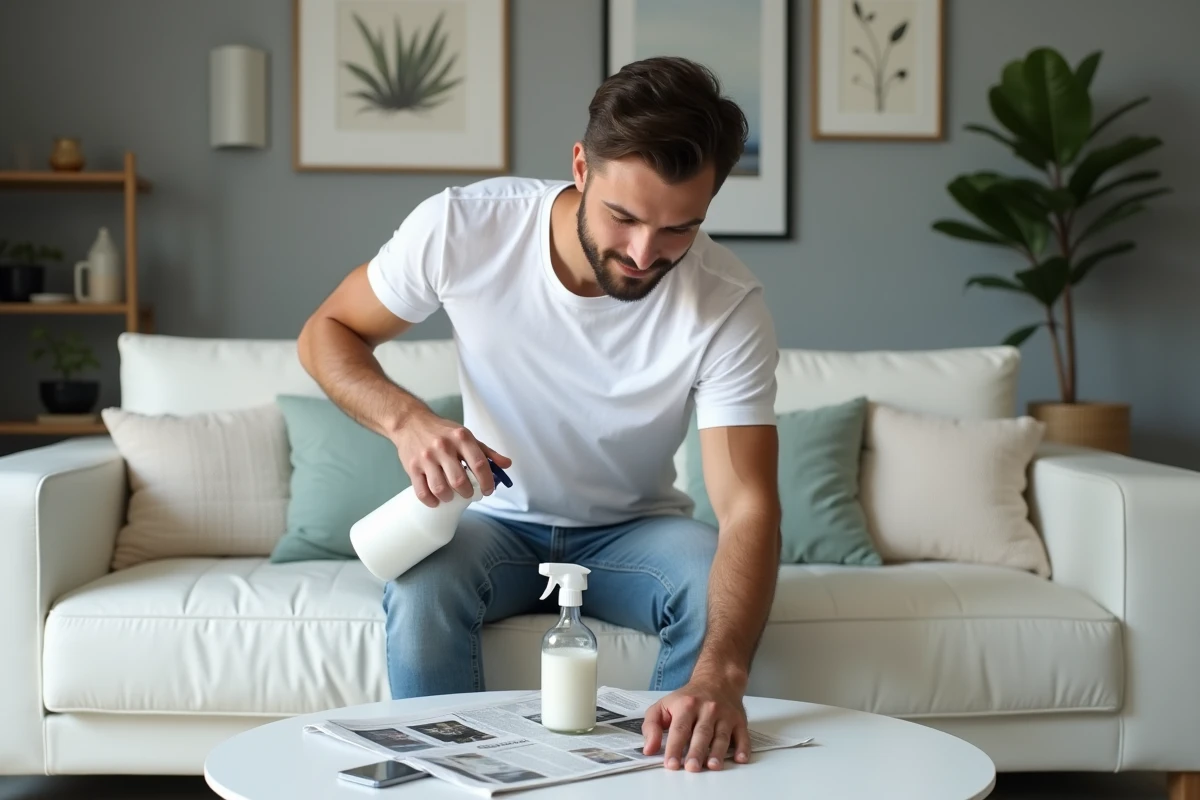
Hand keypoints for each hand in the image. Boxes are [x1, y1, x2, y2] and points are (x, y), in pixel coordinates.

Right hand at [391, 408, 511, 506]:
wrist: (411, 422)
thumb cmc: (442, 431)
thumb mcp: (466, 435)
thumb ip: (487, 451)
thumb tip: (507, 464)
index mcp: (461, 438)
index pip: (479, 464)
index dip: (487, 482)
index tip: (488, 490)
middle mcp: (443, 447)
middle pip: (459, 481)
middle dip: (467, 493)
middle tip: (468, 494)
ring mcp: (426, 458)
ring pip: (440, 488)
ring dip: (449, 498)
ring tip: (451, 497)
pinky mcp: (412, 467)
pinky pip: (421, 492)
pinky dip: (431, 501)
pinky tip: (436, 500)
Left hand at [641, 676, 750, 771]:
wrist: (717, 680)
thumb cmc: (688, 698)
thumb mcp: (664, 705)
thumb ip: (652, 726)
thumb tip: (649, 749)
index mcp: (686, 705)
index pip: (679, 728)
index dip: (674, 747)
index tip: (671, 764)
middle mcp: (707, 709)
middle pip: (701, 733)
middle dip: (696, 751)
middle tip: (691, 768)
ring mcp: (725, 715)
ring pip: (721, 735)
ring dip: (718, 752)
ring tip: (712, 766)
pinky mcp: (739, 721)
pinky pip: (743, 736)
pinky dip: (743, 748)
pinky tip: (740, 759)